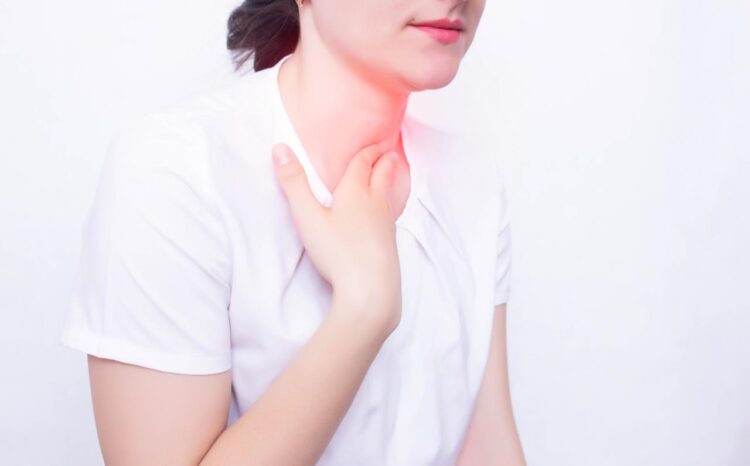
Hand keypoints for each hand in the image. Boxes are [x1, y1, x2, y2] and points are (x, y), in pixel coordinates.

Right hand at [272, 143, 402, 334]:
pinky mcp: (391, 244)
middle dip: (384, 162)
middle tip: (388, 153)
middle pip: (383, 176)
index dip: (366, 152)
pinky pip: (392, 216)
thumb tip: (280, 148)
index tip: (372, 143)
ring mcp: (387, 225)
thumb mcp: (307, 216)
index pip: (363, 164)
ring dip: (390, 181)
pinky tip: (387, 216)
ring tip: (391, 175)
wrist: (370, 289)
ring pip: (390, 195)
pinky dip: (390, 206)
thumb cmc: (337, 252)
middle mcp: (376, 204)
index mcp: (356, 192)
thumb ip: (293, 183)